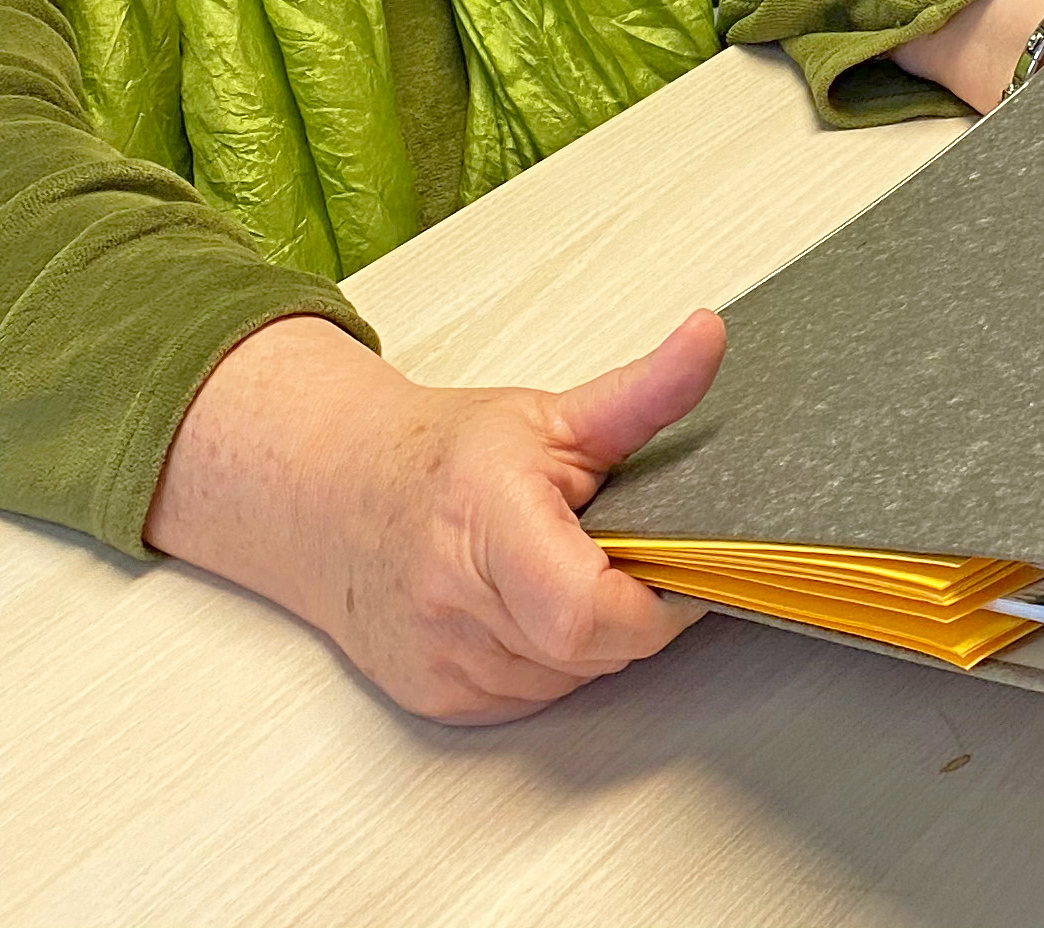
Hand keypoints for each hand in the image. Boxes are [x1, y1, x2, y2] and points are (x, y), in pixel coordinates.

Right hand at [147, 309, 722, 723]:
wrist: (335, 498)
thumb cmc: (441, 458)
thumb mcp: (551, 414)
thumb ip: (644, 393)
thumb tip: (707, 341)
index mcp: (486, 520)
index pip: (591, 612)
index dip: (655, 600)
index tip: (678, 564)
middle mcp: (453, 600)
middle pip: (594, 649)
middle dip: (630, 610)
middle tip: (618, 554)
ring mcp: (442, 661)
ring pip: (573, 678)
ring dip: (591, 638)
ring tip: (564, 571)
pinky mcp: (440, 701)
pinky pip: (535, 696)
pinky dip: (551, 660)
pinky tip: (529, 607)